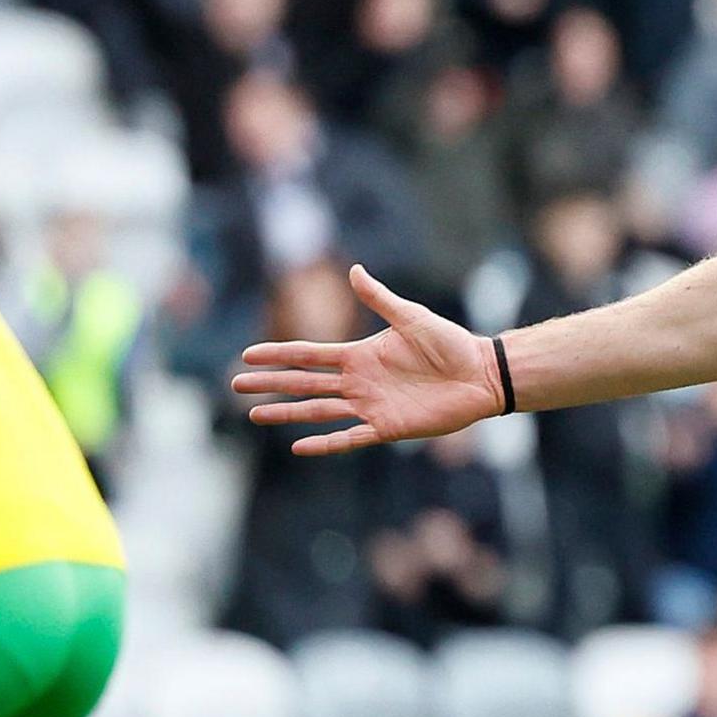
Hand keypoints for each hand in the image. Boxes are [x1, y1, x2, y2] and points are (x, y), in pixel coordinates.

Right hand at [231, 265, 504, 454]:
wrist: (480, 374)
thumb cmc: (450, 343)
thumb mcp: (412, 316)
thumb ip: (380, 298)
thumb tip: (354, 270)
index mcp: (360, 355)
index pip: (309, 354)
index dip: (279, 355)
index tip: (248, 355)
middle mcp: (358, 382)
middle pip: (304, 384)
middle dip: (271, 384)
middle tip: (236, 387)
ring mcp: (370, 406)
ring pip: (318, 411)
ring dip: (287, 413)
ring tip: (256, 416)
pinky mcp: (387, 428)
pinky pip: (350, 438)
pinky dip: (325, 443)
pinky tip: (299, 446)